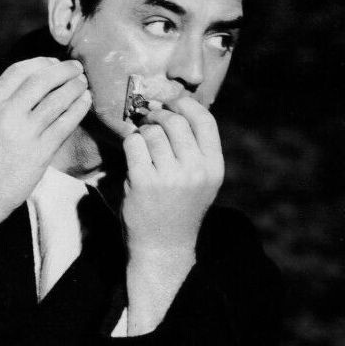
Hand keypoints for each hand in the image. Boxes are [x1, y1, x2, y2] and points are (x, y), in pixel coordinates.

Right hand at [0, 58, 91, 235]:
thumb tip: (9, 93)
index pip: (16, 72)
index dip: (39, 64)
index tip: (52, 62)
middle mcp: (7, 114)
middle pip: (41, 81)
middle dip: (62, 70)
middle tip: (76, 67)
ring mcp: (25, 132)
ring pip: (56, 100)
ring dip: (74, 87)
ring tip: (84, 83)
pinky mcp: (40, 152)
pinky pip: (65, 124)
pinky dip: (78, 109)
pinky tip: (86, 103)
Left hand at [120, 97, 224, 333]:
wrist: (164, 246)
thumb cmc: (180, 207)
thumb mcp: (201, 179)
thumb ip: (195, 147)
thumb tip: (175, 103)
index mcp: (214, 167)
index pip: (204, 120)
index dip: (185, 103)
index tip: (170, 100)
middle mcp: (196, 170)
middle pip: (175, 121)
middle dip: (158, 115)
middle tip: (147, 118)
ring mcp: (170, 176)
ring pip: (152, 131)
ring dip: (142, 132)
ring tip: (142, 144)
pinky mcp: (144, 181)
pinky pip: (134, 144)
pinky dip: (130, 144)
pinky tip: (133, 156)